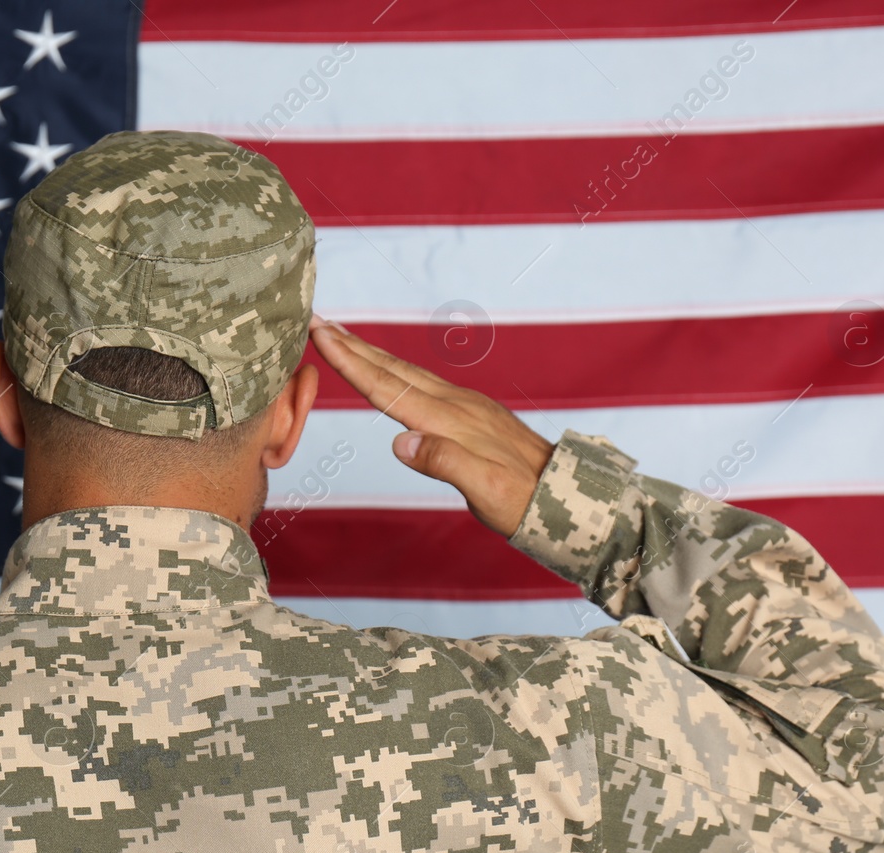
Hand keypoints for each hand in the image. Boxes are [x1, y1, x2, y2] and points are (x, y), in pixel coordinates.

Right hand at [308, 315, 554, 537]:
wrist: (565, 494)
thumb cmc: (524, 500)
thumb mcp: (486, 492)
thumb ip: (444, 463)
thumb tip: (400, 442)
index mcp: (450, 422)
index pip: (389, 388)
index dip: (352, 363)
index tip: (321, 336)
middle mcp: (455, 405)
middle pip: (393, 369)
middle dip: (353, 345)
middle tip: (318, 320)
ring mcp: (465, 405)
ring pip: (407, 372)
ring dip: (371, 353)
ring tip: (343, 337)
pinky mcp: (471, 412)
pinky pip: (422, 383)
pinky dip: (395, 370)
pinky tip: (390, 371)